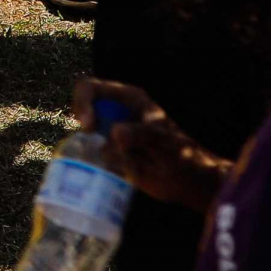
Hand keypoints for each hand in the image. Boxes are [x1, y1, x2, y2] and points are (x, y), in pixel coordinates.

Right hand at [74, 78, 231, 210]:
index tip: (89, 127)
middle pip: (83, 111)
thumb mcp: (160, 139)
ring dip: (92, 150)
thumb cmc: (179, 153)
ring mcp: (110, 133)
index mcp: (125, 98)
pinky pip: (90, 156)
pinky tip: (113, 172)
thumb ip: (139, 134)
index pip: (89, 88)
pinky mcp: (109, 154)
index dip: (82, 103)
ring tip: (117, 162)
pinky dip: (95, 164)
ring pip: (84, 136)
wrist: (188, 181)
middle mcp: (114, 113)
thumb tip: (115, 134)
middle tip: (98, 148)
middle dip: (87, 131)